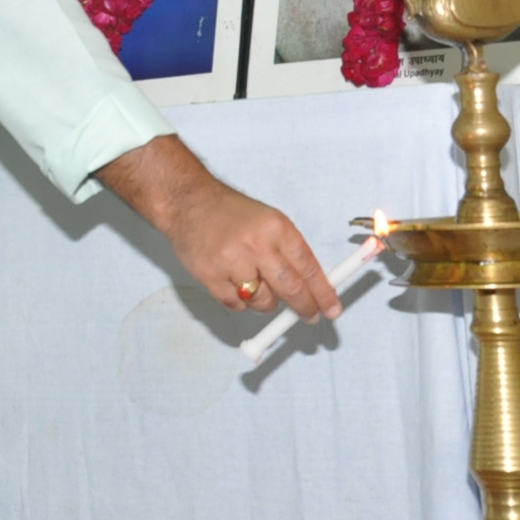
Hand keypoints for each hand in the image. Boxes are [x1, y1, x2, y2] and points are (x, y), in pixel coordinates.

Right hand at [97, 134, 340, 321]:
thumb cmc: (231, 214)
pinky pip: (237, 305)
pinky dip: (240, 301)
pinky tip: (234, 282)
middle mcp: (255, 245)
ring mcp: (231, 262)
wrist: (187, 202)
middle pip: (290, 290)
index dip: (323, 293)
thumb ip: (289, 253)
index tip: (332, 309)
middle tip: (310, 316)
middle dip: (305, 308)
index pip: (308, 268)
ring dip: (266, 301)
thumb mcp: (269, 221)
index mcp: (276, 227)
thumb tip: (312, 289)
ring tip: (255, 282)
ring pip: (263, 302)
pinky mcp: (210, 277)